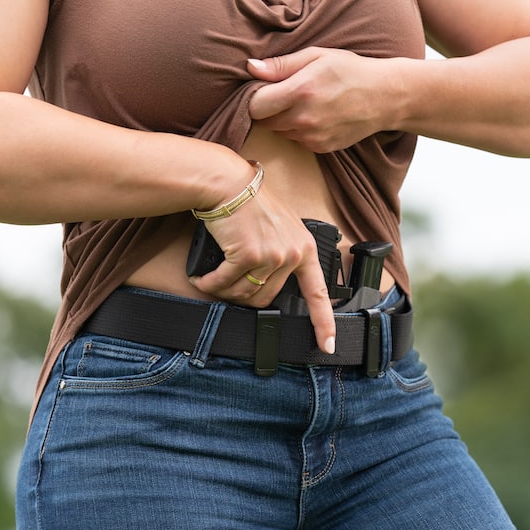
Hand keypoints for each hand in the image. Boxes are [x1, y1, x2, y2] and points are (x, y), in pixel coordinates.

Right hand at [188, 180, 336, 354]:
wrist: (230, 184)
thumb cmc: (253, 203)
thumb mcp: (283, 227)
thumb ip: (285, 255)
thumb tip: (270, 287)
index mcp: (304, 249)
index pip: (318, 294)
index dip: (324, 323)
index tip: (328, 345)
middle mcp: (291, 254)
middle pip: (267, 298)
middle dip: (243, 297)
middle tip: (228, 288)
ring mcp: (271, 256)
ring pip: (245, 294)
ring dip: (224, 292)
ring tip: (212, 281)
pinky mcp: (247, 255)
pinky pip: (225, 283)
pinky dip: (210, 284)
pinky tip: (202, 279)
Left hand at [247, 47, 392, 152]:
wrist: (384, 97)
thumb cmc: (350, 71)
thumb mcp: (316, 56)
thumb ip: (281, 65)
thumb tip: (251, 68)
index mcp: (300, 91)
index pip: (255, 106)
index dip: (253, 97)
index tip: (262, 89)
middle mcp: (304, 119)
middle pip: (264, 122)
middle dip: (267, 109)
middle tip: (281, 95)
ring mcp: (312, 137)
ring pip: (279, 132)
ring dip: (282, 120)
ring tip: (303, 104)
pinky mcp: (320, 148)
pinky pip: (296, 140)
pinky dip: (299, 130)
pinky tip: (315, 116)